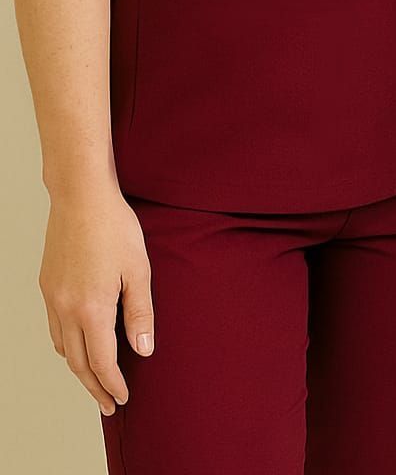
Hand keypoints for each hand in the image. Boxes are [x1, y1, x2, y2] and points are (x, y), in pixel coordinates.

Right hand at [39, 186, 154, 416]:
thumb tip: (143, 351)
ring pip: (62, 348)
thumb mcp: (139, 269)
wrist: (80, 196)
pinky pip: (54, 327)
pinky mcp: (47, 286)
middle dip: (94, 387)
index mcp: (91, 308)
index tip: (122, 399)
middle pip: (77, 363)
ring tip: (96, 379)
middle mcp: (66, 309)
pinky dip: (66, 345)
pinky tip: (78, 343)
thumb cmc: (114, 227)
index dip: (113, 384)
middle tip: (109, 404)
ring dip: (78, 368)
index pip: (102, 362)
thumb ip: (140, 313)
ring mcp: (52, 298)